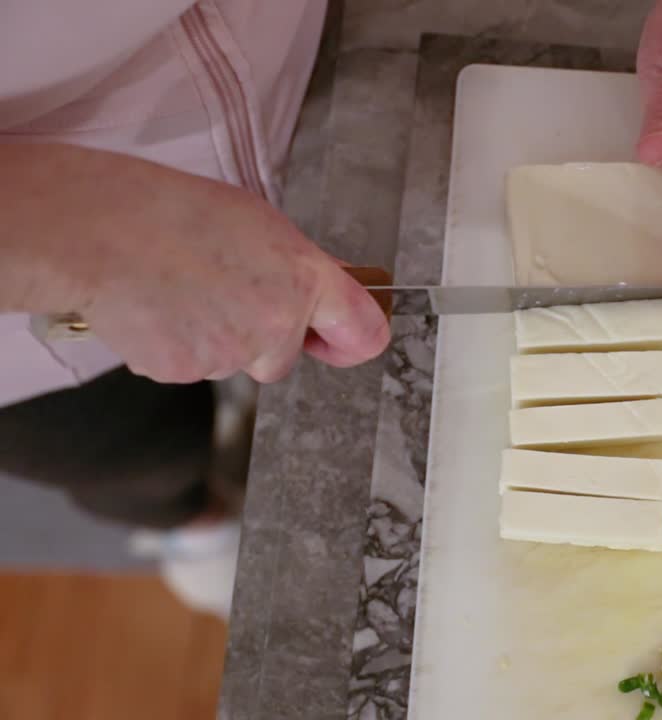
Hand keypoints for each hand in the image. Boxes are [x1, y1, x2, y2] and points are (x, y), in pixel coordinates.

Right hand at [0, 143, 389, 382]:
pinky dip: (174, 345)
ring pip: (232, 361)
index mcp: (305, 280)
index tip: (339, 340)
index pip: (362, 332)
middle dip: (260, 336)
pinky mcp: (184, 371)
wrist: (99, 230)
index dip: (350, 339)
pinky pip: (189, 366)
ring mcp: (230, 353)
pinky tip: (156, 306)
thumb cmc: (172, 212)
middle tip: (221, 290)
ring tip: (180, 287)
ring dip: (213, 336)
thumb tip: (328, 290)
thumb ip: (298, 267)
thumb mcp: (257, 223)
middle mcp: (277, 324)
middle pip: (283, 356)